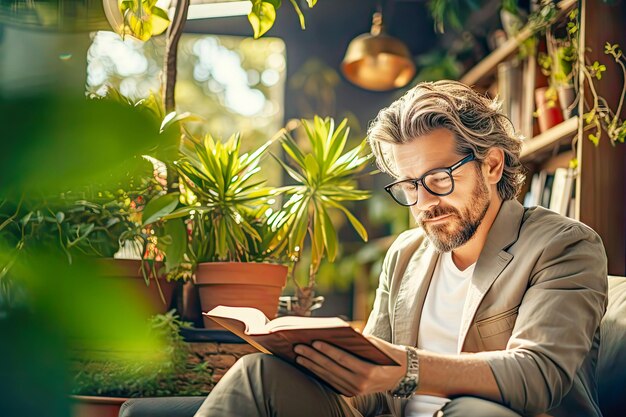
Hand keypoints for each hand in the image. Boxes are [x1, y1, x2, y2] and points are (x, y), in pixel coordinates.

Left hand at [293, 335, 407, 396]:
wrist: (400, 374)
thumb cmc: (387, 354)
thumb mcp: (376, 344)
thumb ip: (358, 339)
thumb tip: (339, 330)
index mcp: (367, 371)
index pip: (342, 359)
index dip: (327, 350)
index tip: (314, 341)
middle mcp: (360, 384)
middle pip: (331, 368)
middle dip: (313, 357)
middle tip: (299, 347)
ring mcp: (354, 390)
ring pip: (328, 377)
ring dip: (312, 366)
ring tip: (299, 357)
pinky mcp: (351, 393)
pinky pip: (332, 382)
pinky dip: (319, 373)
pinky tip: (309, 366)